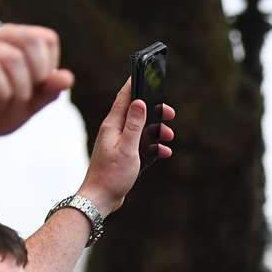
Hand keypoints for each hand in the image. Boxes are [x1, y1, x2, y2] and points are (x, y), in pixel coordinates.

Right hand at [0, 26, 73, 150]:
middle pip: (31, 41)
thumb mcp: (30, 105)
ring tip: (9, 104)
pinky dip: (2, 92)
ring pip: (12, 57)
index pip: (46, 38)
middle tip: (26, 98)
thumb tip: (68, 78)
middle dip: (37, 77)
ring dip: (19, 90)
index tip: (37, 88)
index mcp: (12, 39)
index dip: (49, 68)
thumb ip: (48, 90)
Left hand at [79, 79, 177, 214]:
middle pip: (136, 112)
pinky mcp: (123, 155)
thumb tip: (140, 102)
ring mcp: (118, 142)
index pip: (124, 98)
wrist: (101, 198)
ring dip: (156, 130)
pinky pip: (141, 144)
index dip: (134, 84)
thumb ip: (135, 124)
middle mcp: (114, 131)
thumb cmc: (112, 175)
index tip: (143, 73)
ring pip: (141, 129)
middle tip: (170, 113)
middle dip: (154, 111)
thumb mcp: (128, 148)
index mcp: (112, 125)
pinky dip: (153, 145)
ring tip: (169, 136)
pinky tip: (164, 152)